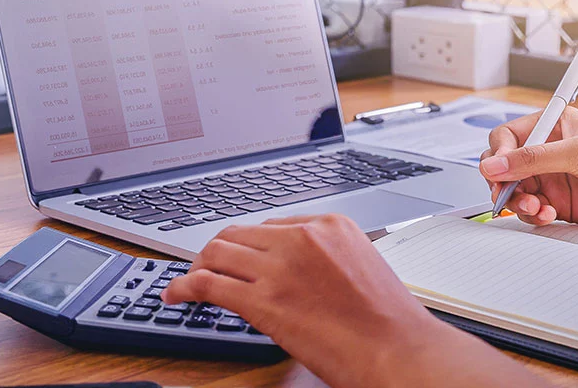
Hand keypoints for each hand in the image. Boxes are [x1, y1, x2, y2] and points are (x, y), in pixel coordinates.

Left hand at [162, 214, 542, 386]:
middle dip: (217, 251)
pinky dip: (184, 287)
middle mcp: (302, 238)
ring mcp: (280, 267)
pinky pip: (208, 284)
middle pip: (238, 233)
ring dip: (196, 266)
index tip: (239, 259)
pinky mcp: (263, 300)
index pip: (270, 225)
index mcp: (329, 226)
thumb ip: (326, 262)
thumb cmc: (390, 324)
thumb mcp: (361, 269)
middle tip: (207, 268)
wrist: (400, 352)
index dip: (248, 245)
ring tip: (189, 281)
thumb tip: (297, 275)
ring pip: (217, 252)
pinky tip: (177, 296)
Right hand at [481, 107, 577, 231]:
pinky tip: (547, 215)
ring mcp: (555, 179)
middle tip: (509, 195)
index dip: (498, 153)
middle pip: (505, 166)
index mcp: (554, 126)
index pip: (508, 136)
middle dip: (503, 182)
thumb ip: (533, 159)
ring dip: (518, 201)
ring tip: (535, 207)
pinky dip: (533, 215)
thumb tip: (493, 164)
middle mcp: (551, 151)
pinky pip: (532, 210)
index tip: (497, 171)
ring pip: (516, 190)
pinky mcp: (562, 204)